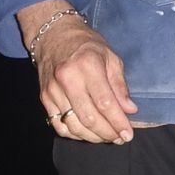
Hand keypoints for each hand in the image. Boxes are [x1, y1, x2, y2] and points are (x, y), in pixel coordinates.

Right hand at [35, 18, 137, 144]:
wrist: (53, 35)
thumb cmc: (86, 45)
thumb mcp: (110, 57)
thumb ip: (120, 85)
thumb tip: (130, 110)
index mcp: (87, 66)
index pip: (105, 103)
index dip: (118, 122)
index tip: (128, 134)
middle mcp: (68, 79)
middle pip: (89, 118)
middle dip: (108, 133)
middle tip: (120, 138)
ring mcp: (53, 90)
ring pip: (74, 125)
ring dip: (93, 137)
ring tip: (107, 137)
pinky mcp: (44, 98)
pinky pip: (59, 125)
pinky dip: (75, 134)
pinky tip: (88, 134)